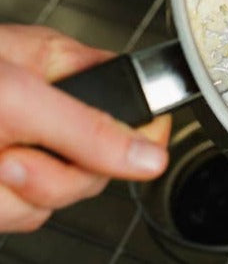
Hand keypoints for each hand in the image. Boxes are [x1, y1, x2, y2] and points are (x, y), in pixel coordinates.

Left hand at [0, 25, 170, 232]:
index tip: (133, 155)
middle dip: (58, 173)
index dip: (142, 136)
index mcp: (70, 73)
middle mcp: (55, 111)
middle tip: (18, 157)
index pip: (136, 106)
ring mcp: (30, 149)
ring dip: (18, 193)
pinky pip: (24, 215)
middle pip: (100, 166)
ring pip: (59, 197)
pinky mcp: (5, 186)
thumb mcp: (21, 99)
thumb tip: (151, 156)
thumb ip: (89, 128)